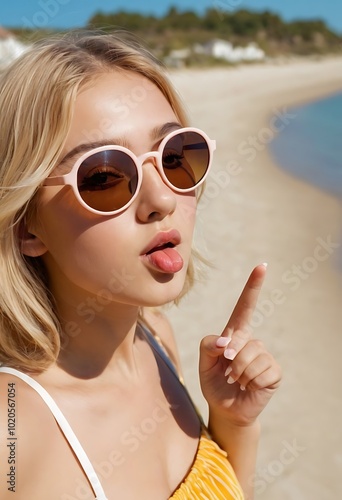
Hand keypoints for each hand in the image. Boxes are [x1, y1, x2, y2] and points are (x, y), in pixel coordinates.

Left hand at [199, 264, 281, 426]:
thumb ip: (208, 345)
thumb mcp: (203, 362)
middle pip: (241, 341)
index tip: (262, 266)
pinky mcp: (273, 372)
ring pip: (250, 357)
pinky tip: (249, 386)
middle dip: (230, 360)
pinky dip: (251, 381)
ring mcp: (264, 356)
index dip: (253, 286)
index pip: (244, 307)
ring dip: (239, 373)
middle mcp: (251, 342)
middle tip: (227, 374)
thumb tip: (228, 343)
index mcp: (235, 334)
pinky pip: (262, 371)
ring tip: (238, 380)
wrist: (225, 409)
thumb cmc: (214, 381)